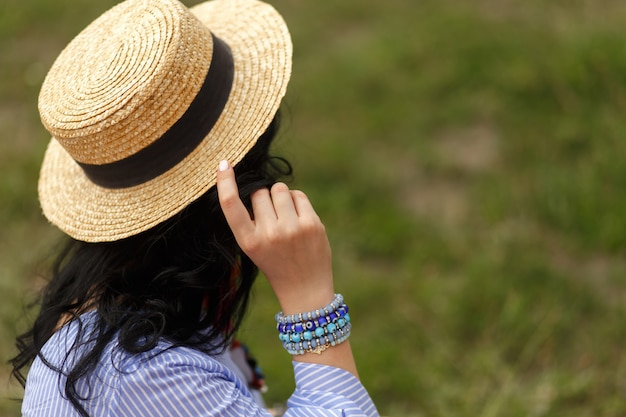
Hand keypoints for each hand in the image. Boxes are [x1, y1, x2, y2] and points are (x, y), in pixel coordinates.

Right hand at [216, 160, 334, 314]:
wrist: (305, 288)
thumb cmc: (276, 263)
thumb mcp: (254, 248)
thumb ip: (251, 220)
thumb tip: (256, 184)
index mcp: (248, 241)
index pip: (231, 205)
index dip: (225, 182)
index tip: (224, 164)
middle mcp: (268, 234)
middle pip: (259, 192)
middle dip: (263, 198)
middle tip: (271, 218)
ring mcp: (292, 228)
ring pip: (279, 189)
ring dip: (280, 196)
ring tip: (284, 216)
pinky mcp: (312, 224)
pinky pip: (298, 194)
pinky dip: (296, 201)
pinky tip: (298, 218)